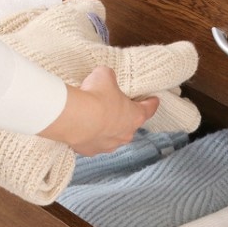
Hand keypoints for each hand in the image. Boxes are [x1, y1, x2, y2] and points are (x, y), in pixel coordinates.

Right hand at [37, 66, 158, 154]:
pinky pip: (94, 142)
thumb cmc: (95, 97)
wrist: (74, 118)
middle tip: (115, 105)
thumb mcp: (104, 76)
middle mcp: (126, 134)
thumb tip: (106, 77)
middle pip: (130, 124)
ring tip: (95, 117)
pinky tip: (83, 127)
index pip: (149, 109)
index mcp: (135, 116)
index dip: (151, 103)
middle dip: (124, 115)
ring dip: (107, 127)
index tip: (153, 100)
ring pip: (112, 136)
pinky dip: (91, 135)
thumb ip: (109, 77)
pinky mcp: (92, 150)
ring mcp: (109, 145)